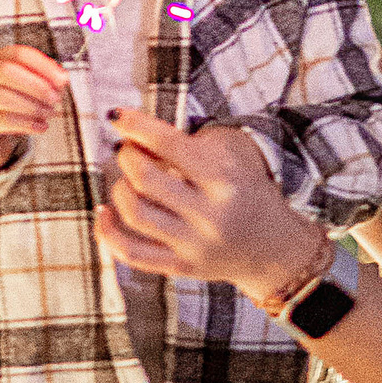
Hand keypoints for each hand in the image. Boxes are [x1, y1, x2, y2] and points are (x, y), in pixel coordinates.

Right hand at [0, 43, 71, 168]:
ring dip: (32, 106)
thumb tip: (62, 78)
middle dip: (36, 85)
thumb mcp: (27, 89)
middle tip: (56, 99)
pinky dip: (27, 124)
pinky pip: (1, 120)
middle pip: (5, 71)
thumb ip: (45, 80)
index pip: (18, 54)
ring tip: (49, 114)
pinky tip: (41, 127)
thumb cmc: (11, 107)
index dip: (42, 65)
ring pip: (2, 96)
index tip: (63, 80)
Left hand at [98, 106, 321, 297]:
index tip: (117, 115)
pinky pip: (131, 253)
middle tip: (128, 149)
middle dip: (127, 156)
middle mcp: (209, 215)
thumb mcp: (232, 157)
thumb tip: (136, 137)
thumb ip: (188, 143)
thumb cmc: (246, 192)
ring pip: (135, 213)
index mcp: (225, 181)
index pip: (172, 146)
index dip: (137, 126)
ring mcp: (194, 245)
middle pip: (146, 179)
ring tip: (126, 180)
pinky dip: (107, 232)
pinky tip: (106, 212)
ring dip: (120, 188)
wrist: (275, 248)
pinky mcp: (180, 267)